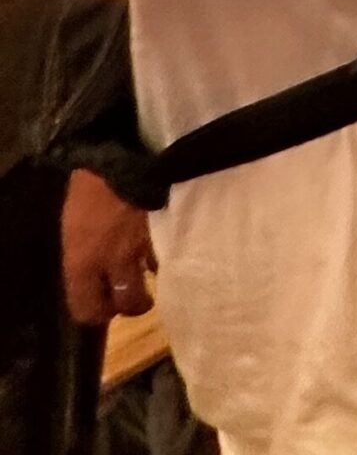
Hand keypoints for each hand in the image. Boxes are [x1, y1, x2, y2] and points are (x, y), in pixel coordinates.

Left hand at [60, 168, 154, 324]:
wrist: (123, 155)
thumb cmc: (89, 192)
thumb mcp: (74, 230)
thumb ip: (84, 258)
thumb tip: (97, 276)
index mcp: (83, 263)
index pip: (88, 309)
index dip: (96, 312)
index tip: (103, 307)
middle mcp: (114, 262)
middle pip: (128, 304)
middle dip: (132, 304)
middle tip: (134, 294)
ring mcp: (145, 247)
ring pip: (154, 282)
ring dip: (152, 279)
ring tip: (152, 269)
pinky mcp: (169, 232)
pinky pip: (171, 253)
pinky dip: (169, 254)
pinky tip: (168, 245)